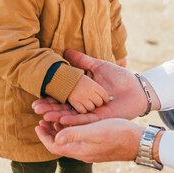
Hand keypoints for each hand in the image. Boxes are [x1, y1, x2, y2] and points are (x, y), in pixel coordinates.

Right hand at [33, 50, 159, 125]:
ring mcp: (93, 115)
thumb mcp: (98, 67)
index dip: (50, 98)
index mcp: (83, 97)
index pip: (63, 99)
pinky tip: (62, 120)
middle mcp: (86, 107)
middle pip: (64, 110)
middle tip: (35, 108)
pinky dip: (74, 121)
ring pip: (72, 117)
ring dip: (58, 116)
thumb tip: (66, 50)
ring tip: (45, 115)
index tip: (37, 97)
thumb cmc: (120, 78)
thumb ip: (83, 61)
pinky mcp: (101, 120)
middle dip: (49, 109)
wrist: (138, 88)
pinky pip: (85, 121)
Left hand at [35, 118, 143, 162]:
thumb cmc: (119, 134)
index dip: (43, 137)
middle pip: (60, 146)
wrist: (140, 142)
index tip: (38, 124)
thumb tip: (55, 140)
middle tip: (43, 119)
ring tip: (55, 118)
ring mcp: (92, 151)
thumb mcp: (95, 131)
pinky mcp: (99, 146)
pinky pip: (79, 141)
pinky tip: (75, 121)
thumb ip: (74, 134)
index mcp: (80, 150)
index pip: (54, 148)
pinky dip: (72, 131)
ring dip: (60, 132)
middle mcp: (84, 153)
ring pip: (70, 143)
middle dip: (49, 133)